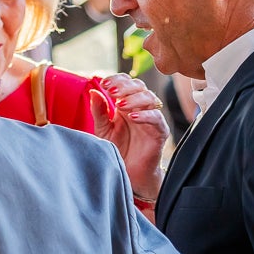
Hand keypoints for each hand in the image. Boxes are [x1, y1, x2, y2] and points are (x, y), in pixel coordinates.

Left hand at [92, 74, 166, 205]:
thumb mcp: (103, 129)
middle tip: (111, 90)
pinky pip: (157, 118)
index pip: (125, 82)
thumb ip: (99, 111)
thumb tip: (93, 91)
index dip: (116, 80)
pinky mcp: (160, 132)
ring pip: (149, 98)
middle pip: (139, 86)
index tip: (103, 83)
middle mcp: (140, 108)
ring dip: (134, 98)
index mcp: (126, 103)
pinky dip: (146, 115)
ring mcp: (151, 118)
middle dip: (124, 86)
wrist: (128, 173)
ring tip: (120, 106)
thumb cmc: (117, 150)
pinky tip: (133, 117)